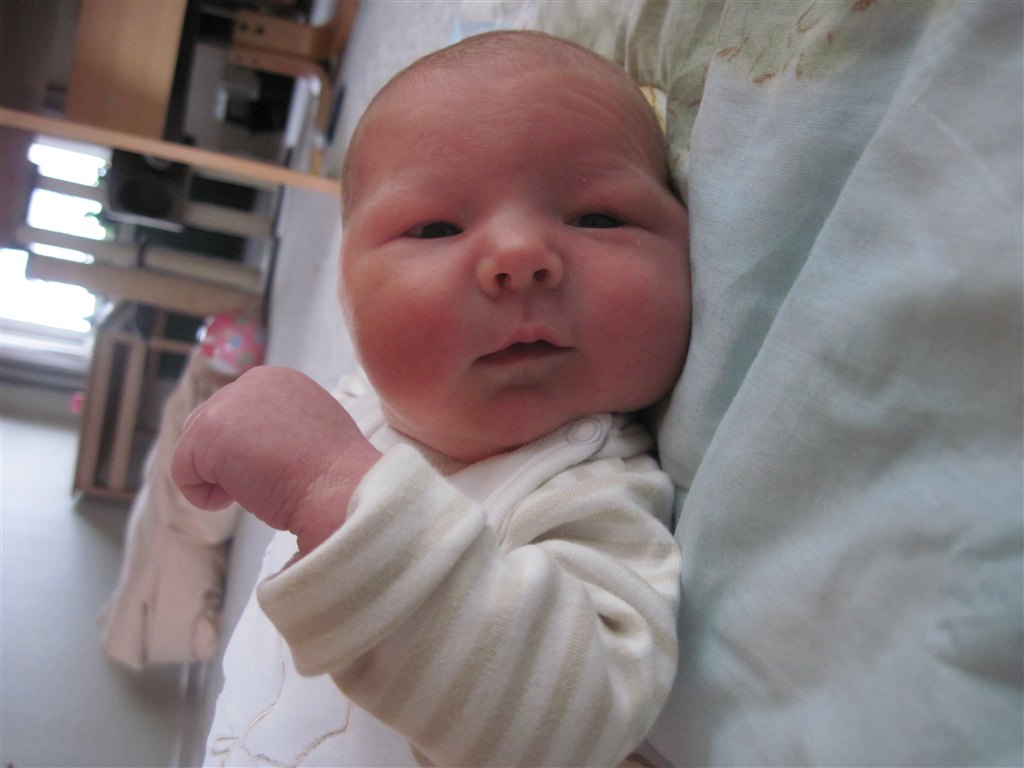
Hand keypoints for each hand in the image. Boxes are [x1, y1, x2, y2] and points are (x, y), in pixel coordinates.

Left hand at [171, 366, 380, 553]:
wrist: (340, 490)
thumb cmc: (334, 476)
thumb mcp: (309, 432)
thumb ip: (275, 425)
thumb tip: (249, 446)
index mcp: (279, 380)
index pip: (236, 416)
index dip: (248, 452)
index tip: (282, 467)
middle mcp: (252, 380)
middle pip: (208, 428)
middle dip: (230, 463)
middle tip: (271, 478)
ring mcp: (228, 402)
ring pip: (194, 451)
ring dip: (221, 478)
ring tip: (260, 484)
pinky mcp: (208, 430)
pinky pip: (183, 474)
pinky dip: (205, 496)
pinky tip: (240, 497)